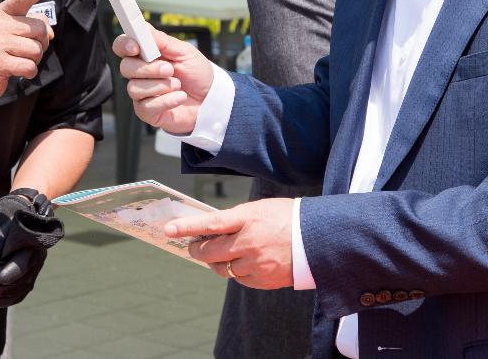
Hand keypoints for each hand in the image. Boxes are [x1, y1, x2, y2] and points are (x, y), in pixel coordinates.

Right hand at [0, 0, 55, 105]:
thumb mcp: (9, 32)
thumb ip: (30, 26)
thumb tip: (50, 32)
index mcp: (1, 14)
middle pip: (40, 29)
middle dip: (41, 43)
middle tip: (26, 51)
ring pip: (36, 49)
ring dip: (34, 60)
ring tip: (18, 60)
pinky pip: (29, 66)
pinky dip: (29, 72)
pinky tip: (18, 72)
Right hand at [115, 27, 214, 134]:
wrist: (210, 99)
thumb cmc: (196, 73)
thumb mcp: (184, 52)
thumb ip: (163, 41)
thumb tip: (143, 27)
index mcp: (146, 54)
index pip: (122, 46)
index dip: (124, 45)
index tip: (136, 47)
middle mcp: (140, 73)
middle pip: (125, 67)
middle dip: (148, 68)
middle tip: (169, 69)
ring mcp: (142, 93)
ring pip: (134, 88)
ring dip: (160, 86)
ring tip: (178, 85)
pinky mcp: (147, 111)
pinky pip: (146, 106)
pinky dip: (166, 100)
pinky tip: (180, 97)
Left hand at [163, 198, 294, 288]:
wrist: (318, 239)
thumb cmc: (288, 217)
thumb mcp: (260, 209)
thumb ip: (237, 219)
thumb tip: (213, 228)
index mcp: (248, 219)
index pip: (210, 224)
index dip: (186, 227)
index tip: (169, 229)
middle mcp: (249, 243)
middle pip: (210, 252)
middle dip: (197, 250)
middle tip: (193, 247)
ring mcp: (256, 264)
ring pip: (223, 268)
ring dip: (216, 262)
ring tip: (220, 255)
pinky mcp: (263, 279)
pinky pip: (239, 279)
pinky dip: (237, 271)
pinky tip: (243, 262)